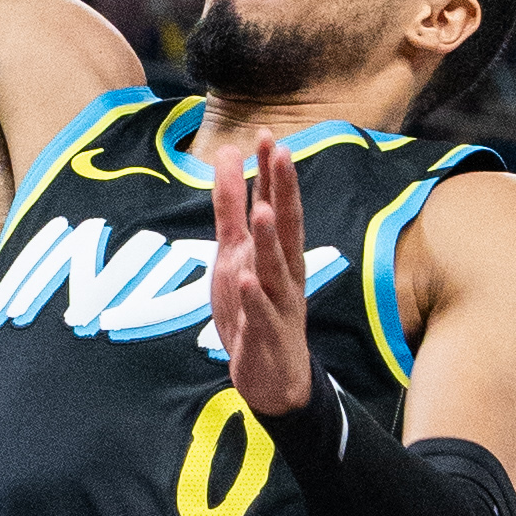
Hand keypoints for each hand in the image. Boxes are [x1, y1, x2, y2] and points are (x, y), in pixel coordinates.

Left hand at [208, 130, 316, 419]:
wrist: (274, 379)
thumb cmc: (256, 309)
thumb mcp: (236, 253)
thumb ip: (232, 208)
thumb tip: (229, 155)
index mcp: (278, 254)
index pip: (277, 206)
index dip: (272, 173)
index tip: (268, 136)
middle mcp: (284, 274)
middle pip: (286, 228)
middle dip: (283, 191)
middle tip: (281, 153)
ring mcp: (277, 305)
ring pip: (275, 268)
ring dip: (270, 240)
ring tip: (264, 210)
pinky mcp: (266, 336)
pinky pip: (261, 315)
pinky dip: (255, 297)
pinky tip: (248, 280)